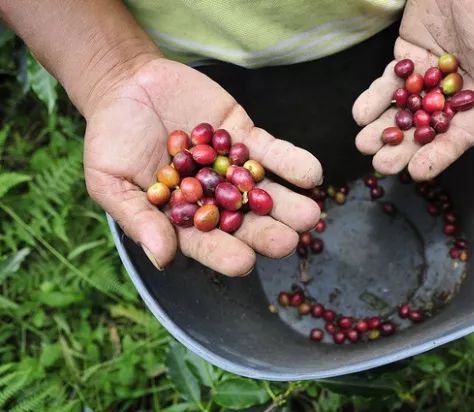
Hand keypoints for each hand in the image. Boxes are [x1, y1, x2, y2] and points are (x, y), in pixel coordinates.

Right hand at [84, 58, 322, 275]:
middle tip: (288, 242)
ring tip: (309, 214)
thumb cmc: (112, 138)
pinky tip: (312, 173)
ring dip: (289, 203)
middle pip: (243, 221)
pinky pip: (272, 152)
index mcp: (182, 217)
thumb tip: (163, 259)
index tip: (243, 263)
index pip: (205, 242)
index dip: (223, 253)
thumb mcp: (111, 181)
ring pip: (265, 190)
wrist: (127, 85)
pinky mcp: (246, 137)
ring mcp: (233, 168)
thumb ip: (138, 218)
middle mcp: (213, 198)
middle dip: (267, 232)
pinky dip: (291, 162)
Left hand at [352, 0, 473, 179]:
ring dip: (384, 128)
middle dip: (403, 147)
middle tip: (382, 163)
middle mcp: (455, 93)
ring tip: (365, 143)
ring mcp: (429, 77)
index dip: (438, 155)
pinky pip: (389, 84)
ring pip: (404, 111)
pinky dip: (374, 99)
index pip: (460, 136)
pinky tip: (361, 114)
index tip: (417, 171)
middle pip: (426, 129)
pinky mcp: (407, 59)